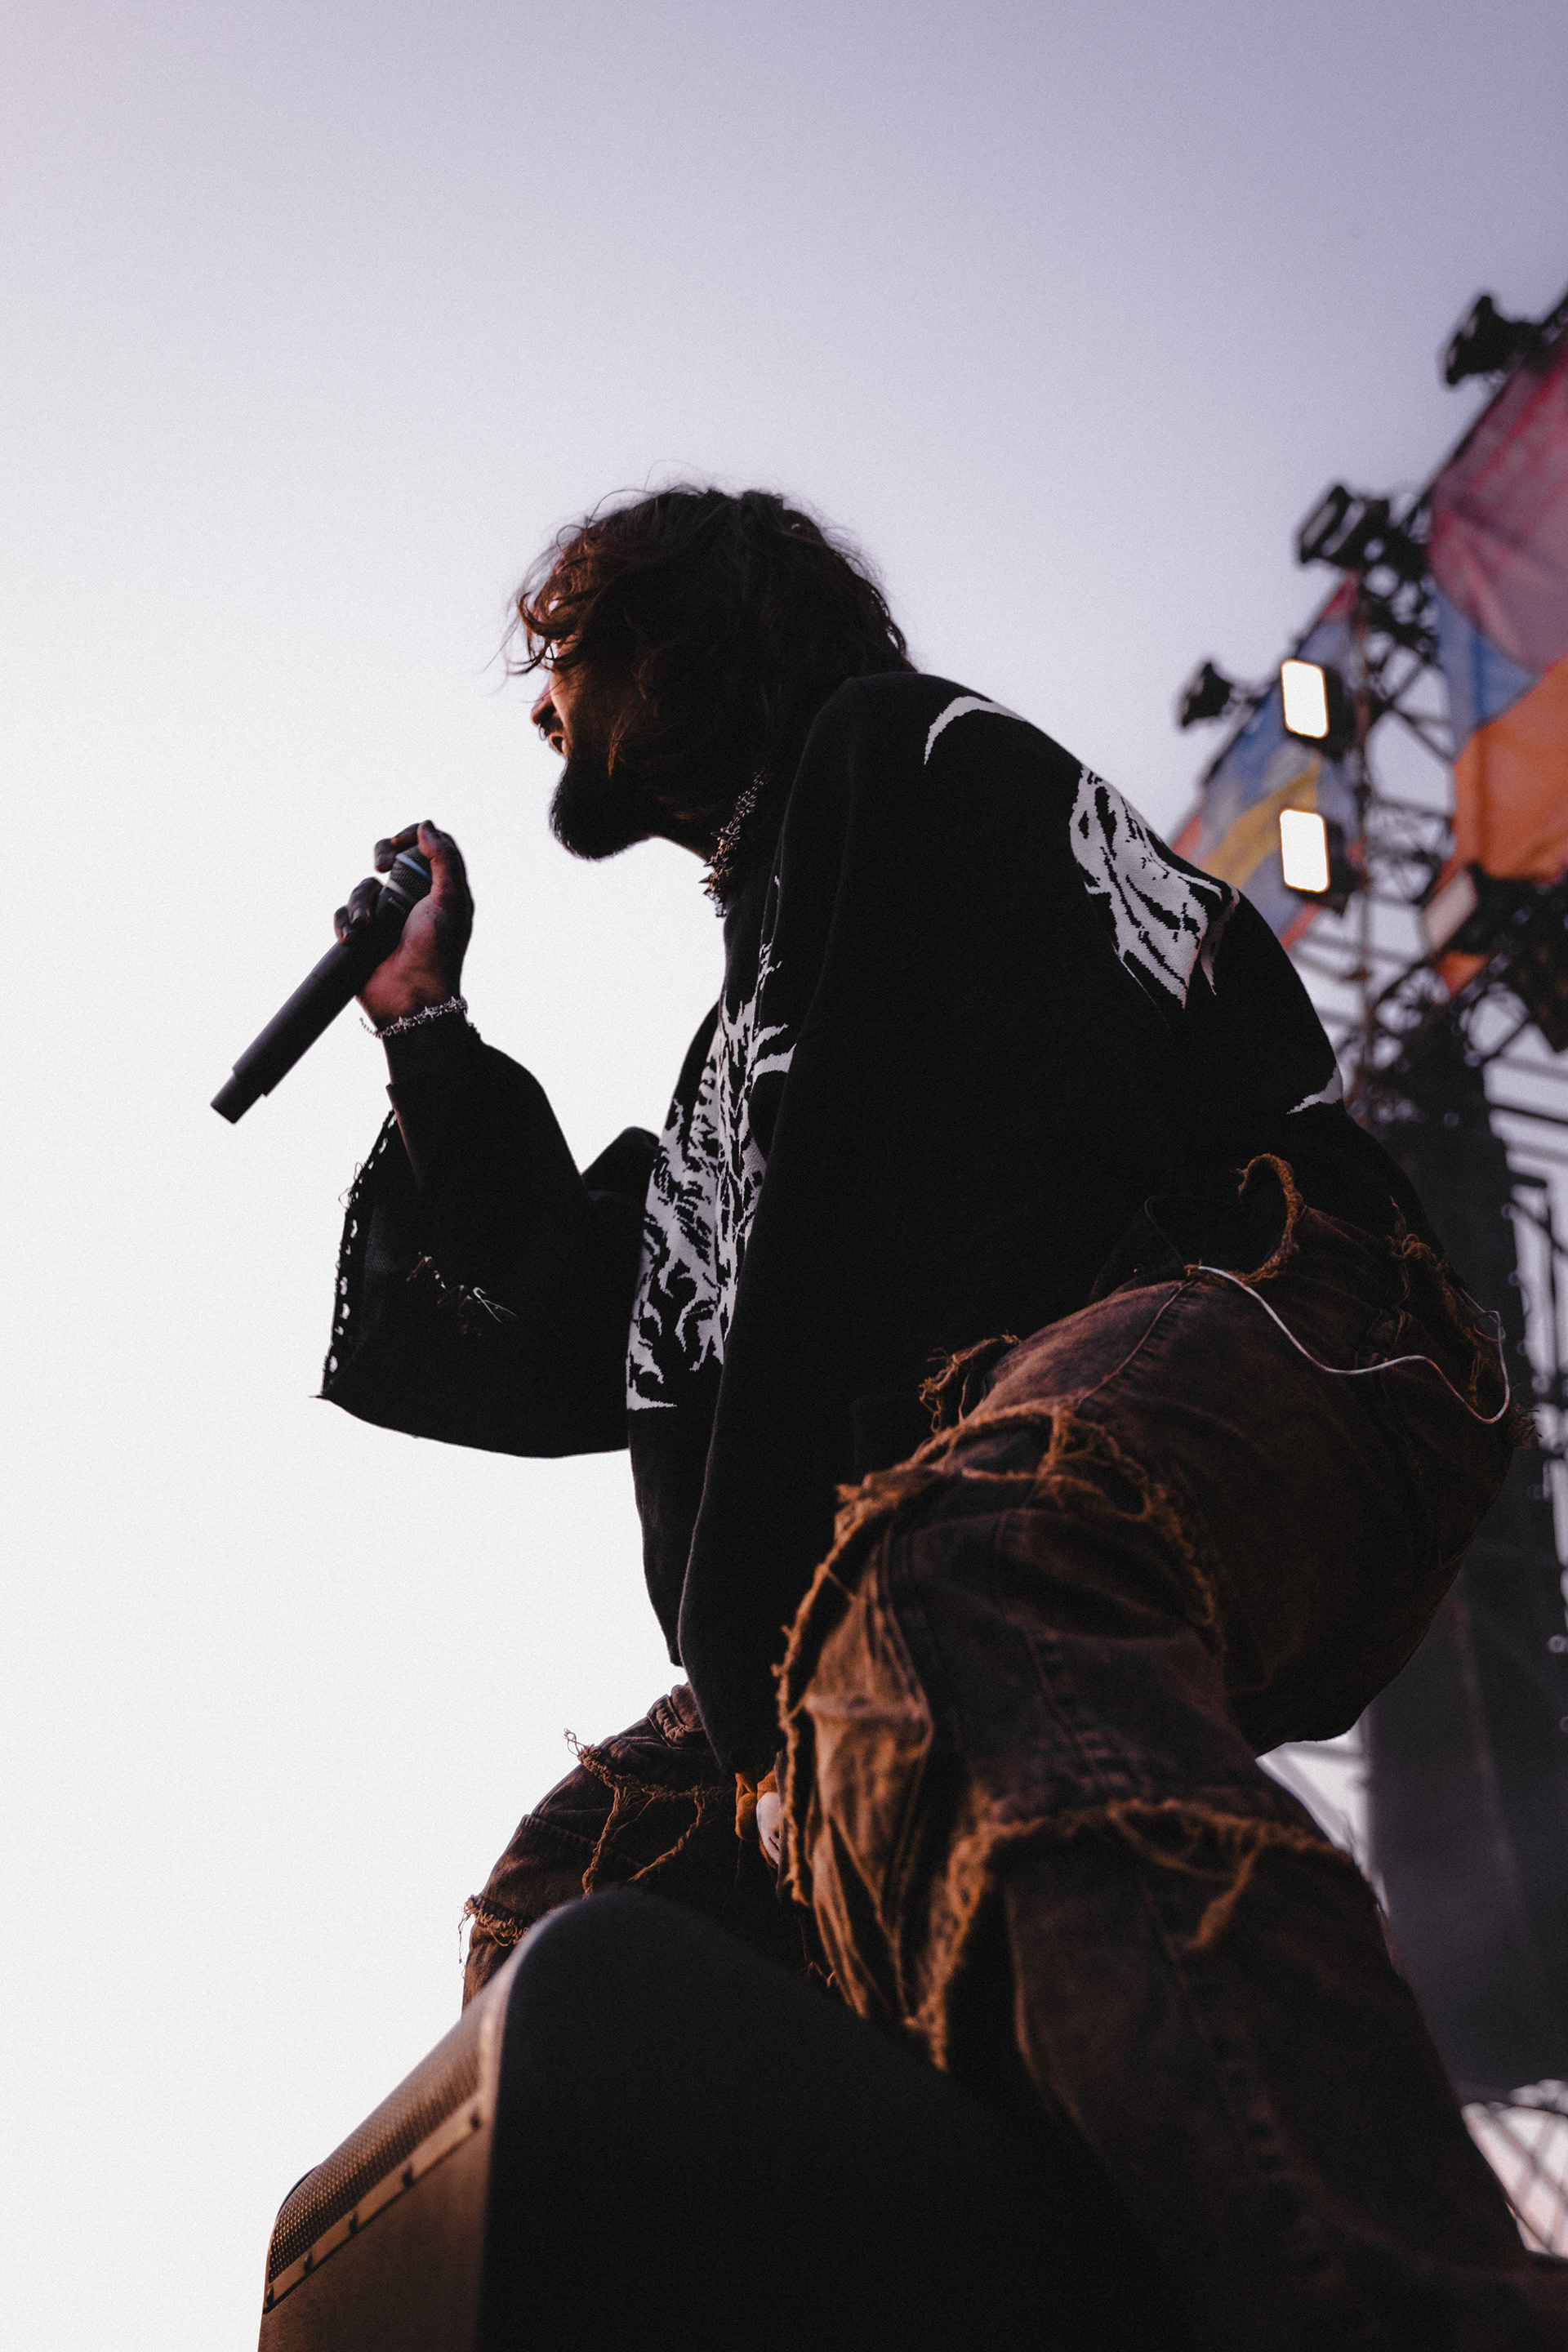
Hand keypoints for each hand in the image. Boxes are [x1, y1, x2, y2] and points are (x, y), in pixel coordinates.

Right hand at [334, 820, 474, 1030]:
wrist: (411, 998)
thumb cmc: (437, 952)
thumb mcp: (451, 901)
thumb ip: (444, 860)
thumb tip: (427, 825)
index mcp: (438, 889)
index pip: (425, 846)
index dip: (410, 836)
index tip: (400, 845)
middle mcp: (411, 898)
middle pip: (388, 855)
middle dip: (381, 854)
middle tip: (382, 866)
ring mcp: (385, 917)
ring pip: (363, 887)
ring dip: (361, 904)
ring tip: (367, 928)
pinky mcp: (362, 935)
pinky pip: (343, 915)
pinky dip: (345, 924)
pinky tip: (353, 939)